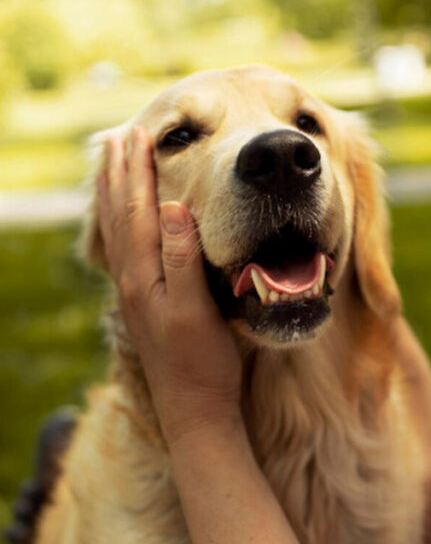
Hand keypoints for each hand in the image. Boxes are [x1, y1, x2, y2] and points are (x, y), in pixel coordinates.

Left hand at [96, 126, 242, 442]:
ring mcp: (137, 291)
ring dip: (116, 194)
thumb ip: (182, 258)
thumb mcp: (196, 309)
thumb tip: (172, 208)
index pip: (138, 211)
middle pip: (121, 215)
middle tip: (121, 137)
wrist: (194, 408)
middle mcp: (134, 279)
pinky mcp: (146, 302)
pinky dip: (122, 222)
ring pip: (119, 231)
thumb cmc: (203, 361)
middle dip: (120, 174)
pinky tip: (130, 220)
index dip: (137, 172)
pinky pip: (126, 247)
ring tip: (115, 166)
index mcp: (145, 275)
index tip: (140, 134)